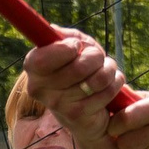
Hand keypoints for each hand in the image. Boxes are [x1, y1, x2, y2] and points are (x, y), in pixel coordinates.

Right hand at [22, 31, 125, 148]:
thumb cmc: (77, 68)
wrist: (85, 107)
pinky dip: (115, 83)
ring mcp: (57, 105)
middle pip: (79, 67)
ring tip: (105, 71)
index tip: (76, 47)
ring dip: (109, 69)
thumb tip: (54, 31)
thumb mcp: (71, 45)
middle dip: (96, 57)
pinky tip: (109, 85)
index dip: (66, 49)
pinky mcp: (77, 117)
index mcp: (32, 67)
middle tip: (96, 58)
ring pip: (98, 79)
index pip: (43, 59)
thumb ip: (64, 36)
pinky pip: (107, 92)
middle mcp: (39, 89)